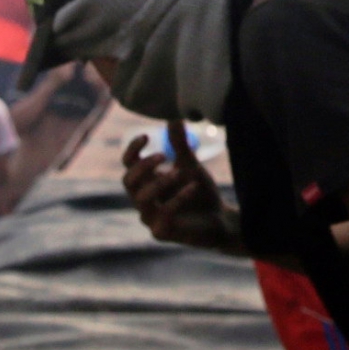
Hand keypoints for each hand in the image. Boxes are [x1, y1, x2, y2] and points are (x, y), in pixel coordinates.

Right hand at [121, 123, 231, 246]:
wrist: (220, 220)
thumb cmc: (200, 192)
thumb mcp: (190, 165)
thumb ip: (180, 145)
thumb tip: (174, 116)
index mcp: (146, 182)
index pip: (128, 165)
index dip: (132, 150)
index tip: (146, 136)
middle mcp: (143, 200)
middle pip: (128, 181)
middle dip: (143, 167)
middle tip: (164, 155)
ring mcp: (150, 217)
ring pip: (141, 198)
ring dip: (160, 183)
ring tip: (180, 173)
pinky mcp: (161, 232)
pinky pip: (163, 214)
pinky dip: (178, 199)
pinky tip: (193, 186)